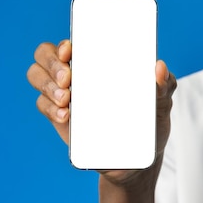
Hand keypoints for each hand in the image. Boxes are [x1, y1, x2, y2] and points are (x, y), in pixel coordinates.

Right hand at [26, 40, 176, 184]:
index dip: (62, 43)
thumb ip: (165, 84)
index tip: (69, 51)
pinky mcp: (59, 116)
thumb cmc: (149, 121)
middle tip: (69, 80)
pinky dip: (50, 108)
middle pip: (45, 55)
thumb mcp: (161, 102)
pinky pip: (42, 104)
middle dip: (51, 64)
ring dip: (47, 85)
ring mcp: (65, 94)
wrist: (136, 160)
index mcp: (99, 60)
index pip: (71, 42)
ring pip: (37, 77)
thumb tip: (160, 67)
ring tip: (67, 100)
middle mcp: (77, 72)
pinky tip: (67, 116)